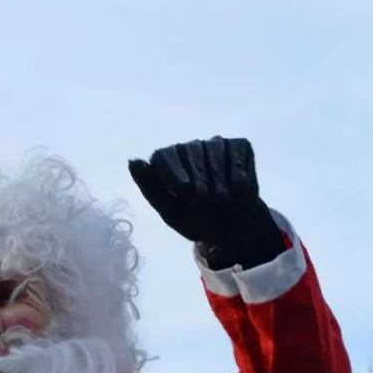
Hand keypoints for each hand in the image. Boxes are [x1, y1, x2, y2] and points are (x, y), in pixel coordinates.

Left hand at [127, 137, 285, 269]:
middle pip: (191, 152)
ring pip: (216, 150)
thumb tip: (133, 161)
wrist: (231, 228)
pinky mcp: (239, 146)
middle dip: (201, 182)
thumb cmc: (195, 220)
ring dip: (221, 180)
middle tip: (207, 206)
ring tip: (222, 201)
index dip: (175, 174)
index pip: (164, 156)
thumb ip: (150, 188)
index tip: (185, 194)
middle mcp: (189, 147)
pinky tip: (238, 189)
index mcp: (166, 160)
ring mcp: (215, 143)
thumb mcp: (170, 212)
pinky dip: (239, 174)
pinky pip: (237, 153)